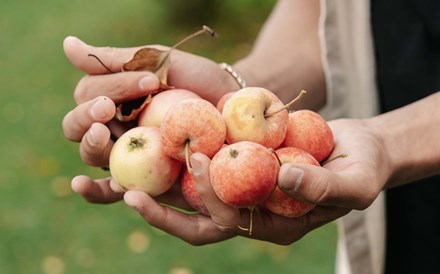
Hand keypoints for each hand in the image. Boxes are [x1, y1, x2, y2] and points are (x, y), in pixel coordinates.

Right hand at [62, 36, 238, 203]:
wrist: (232, 108)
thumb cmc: (198, 81)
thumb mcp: (162, 63)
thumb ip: (117, 60)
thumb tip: (67, 43)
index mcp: (114, 97)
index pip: (90, 93)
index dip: (113, 87)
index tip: (151, 80)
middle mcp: (113, 127)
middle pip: (77, 127)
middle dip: (86, 117)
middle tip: (107, 109)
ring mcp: (126, 155)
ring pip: (90, 155)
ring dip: (91, 146)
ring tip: (102, 135)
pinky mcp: (142, 181)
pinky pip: (110, 190)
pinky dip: (95, 190)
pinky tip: (82, 185)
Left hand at [123, 118, 390, 244]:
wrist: (357, 148)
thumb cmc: (362, 168)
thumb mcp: (355, 180)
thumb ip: (324, 186)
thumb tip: (286, 176)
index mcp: (273, 224)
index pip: (231, 221)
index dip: (210, 197)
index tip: (197, 160)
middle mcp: (251, 211)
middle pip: (199, 219)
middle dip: (163, 211)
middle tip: (127, 192)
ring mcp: (242, 190)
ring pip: (193, 196)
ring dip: (159, 187)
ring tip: (120, 174)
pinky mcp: (239, 167)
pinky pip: (205, 166)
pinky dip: (179, 159)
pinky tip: (156, 140)